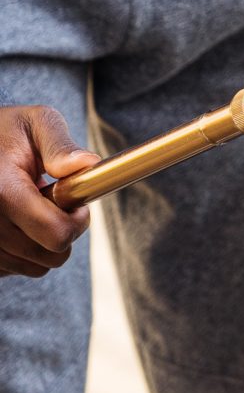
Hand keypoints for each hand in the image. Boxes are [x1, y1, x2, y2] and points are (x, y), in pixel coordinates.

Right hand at [0, 106, 99, 277]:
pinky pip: (16, 269)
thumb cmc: (9, 132)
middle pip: (49, 256)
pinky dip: (26, 250)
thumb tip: (87, 164)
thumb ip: (60, 146)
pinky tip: (17, 221)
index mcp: (2, 191)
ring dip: (44, 242)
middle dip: (64, 230)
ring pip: (36, 266)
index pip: (55, 233)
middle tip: (57, 202)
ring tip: (33, 207)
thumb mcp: (37, 124)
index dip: (78, 221)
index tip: (77, 203)